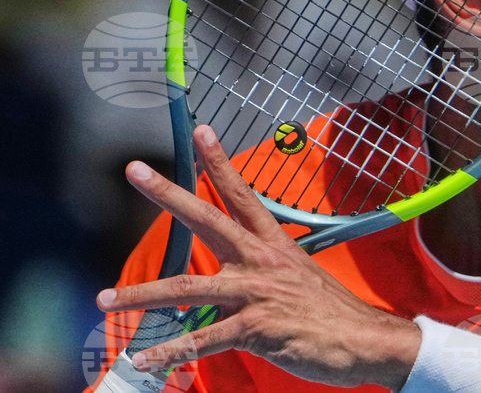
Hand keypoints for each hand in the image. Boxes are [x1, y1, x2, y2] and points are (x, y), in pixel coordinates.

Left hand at [96, 125, 421, 391]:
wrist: (363, 340)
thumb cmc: (330, 312)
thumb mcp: (299, 276)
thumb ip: (264, 271)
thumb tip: (237, 274)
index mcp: (273, 244)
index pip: (242, 194)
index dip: (221, 162)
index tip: (202, 131)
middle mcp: (261, 261)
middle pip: (207, 219)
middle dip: (168, 194)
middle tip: (134, 171)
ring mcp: (257, 293)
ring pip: (187, 287)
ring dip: (141, 294)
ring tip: (106, 300)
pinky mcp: (256, 329)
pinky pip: (202, 340)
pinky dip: (170, 352)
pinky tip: (145, 359)